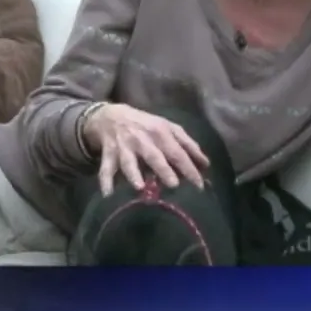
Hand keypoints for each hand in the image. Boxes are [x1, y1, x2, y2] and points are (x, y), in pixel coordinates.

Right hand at [83, 104, 209, 195]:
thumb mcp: (168, 128)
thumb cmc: (146, 126)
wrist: (112, 116)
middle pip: (154, 156)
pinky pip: (106, 168)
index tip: (199, 185)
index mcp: (160, 132)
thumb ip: (188, 145)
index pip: (177, 152)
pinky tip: (107, 194)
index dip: (188, 168)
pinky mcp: (109, 154)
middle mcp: (142, 139)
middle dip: (163, 169)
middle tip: (174, 185)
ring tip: (140, 187)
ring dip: (133, 173)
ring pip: (128, 162)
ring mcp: (124, 147)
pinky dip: (105, 181)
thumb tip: (206, 164)